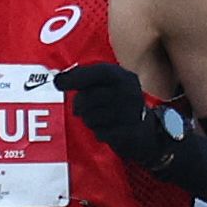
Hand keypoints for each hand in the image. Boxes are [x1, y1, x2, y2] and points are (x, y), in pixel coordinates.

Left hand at [54, 63, 171, 167]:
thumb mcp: (109, 86)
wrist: (148, 133)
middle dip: (79, 105)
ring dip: (89, 120)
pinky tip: (108, 130)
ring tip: (99, 119)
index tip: (58, 83)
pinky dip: (100, 133)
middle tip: (82, 109)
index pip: (99, 73)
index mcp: (124, 77)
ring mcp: (132, 113)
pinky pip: (101, 133)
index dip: (77, 77)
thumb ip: (87, 79)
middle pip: (89, 97)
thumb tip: (59, 79)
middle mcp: (130, 92)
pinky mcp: (130, 133)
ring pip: (91, 118)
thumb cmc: (120, 106)